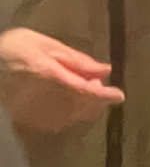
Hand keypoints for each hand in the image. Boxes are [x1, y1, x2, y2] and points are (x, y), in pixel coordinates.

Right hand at [0, 28, 122, 134]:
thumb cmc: (11, 50)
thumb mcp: (45, 45)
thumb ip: (76, 60)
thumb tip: (104, 70)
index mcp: (51, 78)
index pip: (87, 92)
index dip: (106, 96)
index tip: (120, 96)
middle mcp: (45, 101)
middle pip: (83, 108)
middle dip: (97, 100)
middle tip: (101, 87)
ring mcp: (35, 114)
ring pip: (72, 117)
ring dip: (85, 107)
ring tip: (85, 90)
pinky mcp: (27, 120)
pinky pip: (57, 121)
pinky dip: (69, 113)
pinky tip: (67, 101)